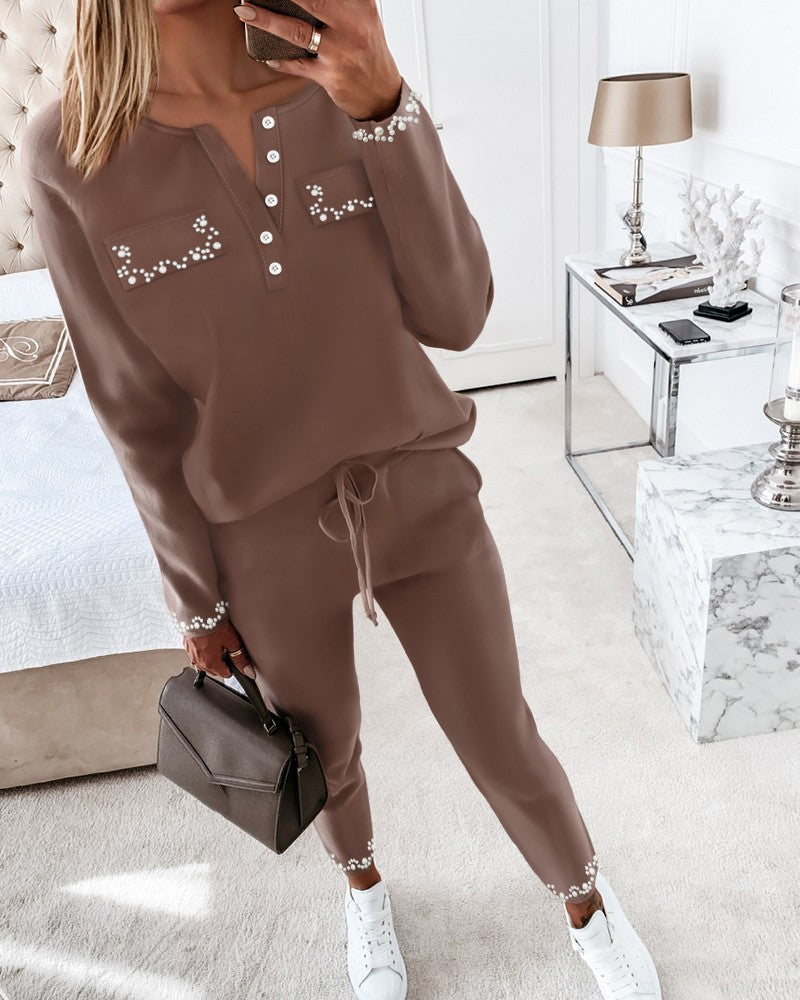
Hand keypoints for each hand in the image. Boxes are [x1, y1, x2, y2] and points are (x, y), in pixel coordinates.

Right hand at [184, 619, 256, 679]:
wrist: (196, 610)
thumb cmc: (213, 624)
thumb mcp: (232, 641)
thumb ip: (240, 658)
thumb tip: (248, 671)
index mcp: (210, 663)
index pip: (226, 674)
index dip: (233, 666)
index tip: (235, 656)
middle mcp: (198, 661)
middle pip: (214, 670)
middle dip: (222, 662)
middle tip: (227, 647)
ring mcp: (191, 654)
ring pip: (204, 663)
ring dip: (211, 657)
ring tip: (217, 642)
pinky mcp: (186, 645)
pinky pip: (196, 654)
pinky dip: (202, 650)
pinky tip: (207, 639)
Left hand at [232, 0, 402, 121]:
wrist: (382, 94)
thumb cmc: (368, 52)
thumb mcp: (363, 18)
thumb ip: (341, 4)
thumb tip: (306, 1)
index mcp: (362, 6)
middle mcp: (352, 27)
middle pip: (311, 1)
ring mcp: (340, 52)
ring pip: (297, 31)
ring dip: (266, 20)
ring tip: (245, 11)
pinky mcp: (330, 76)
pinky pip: (297, 65)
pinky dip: (280, 60)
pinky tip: (267, 54)